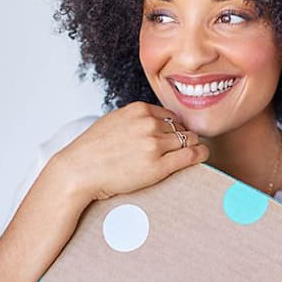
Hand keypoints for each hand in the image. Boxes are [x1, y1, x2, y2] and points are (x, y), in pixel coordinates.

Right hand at [47, 102, 209, 202]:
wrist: (78, 171)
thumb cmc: (93, 150)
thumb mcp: (115, 121)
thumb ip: (137, 119)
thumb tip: (158, 122)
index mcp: (138, 110)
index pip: (171, 116)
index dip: (175, 128)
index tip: (175, 138)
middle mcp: (148, 124)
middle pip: (182, 128)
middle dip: (184, 138)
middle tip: (182, 150)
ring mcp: (154, 144)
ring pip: (190, 140)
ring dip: (193, 147)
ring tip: (190, 155)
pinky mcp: (158, 165)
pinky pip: (191, 156)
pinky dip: (201, 155)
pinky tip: (202, 156)